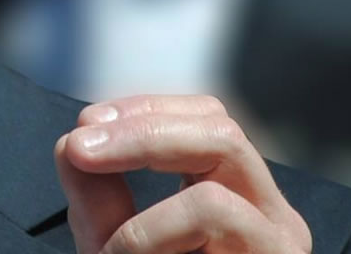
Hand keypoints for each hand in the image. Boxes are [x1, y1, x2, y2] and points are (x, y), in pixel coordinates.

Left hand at [54, 95, 311, 252]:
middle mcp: (268, 214)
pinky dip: (150, 229)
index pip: (203, 119)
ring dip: (146, 171)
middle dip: (140, 126)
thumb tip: (72, 138)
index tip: (84, 125)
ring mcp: (278, 242)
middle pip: (220, 125)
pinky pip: (213, 212)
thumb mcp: (110, 245)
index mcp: (237, 197)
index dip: (142, 110)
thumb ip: (95, 193)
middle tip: (80, 143)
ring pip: (223, 157)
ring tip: (106, 239)